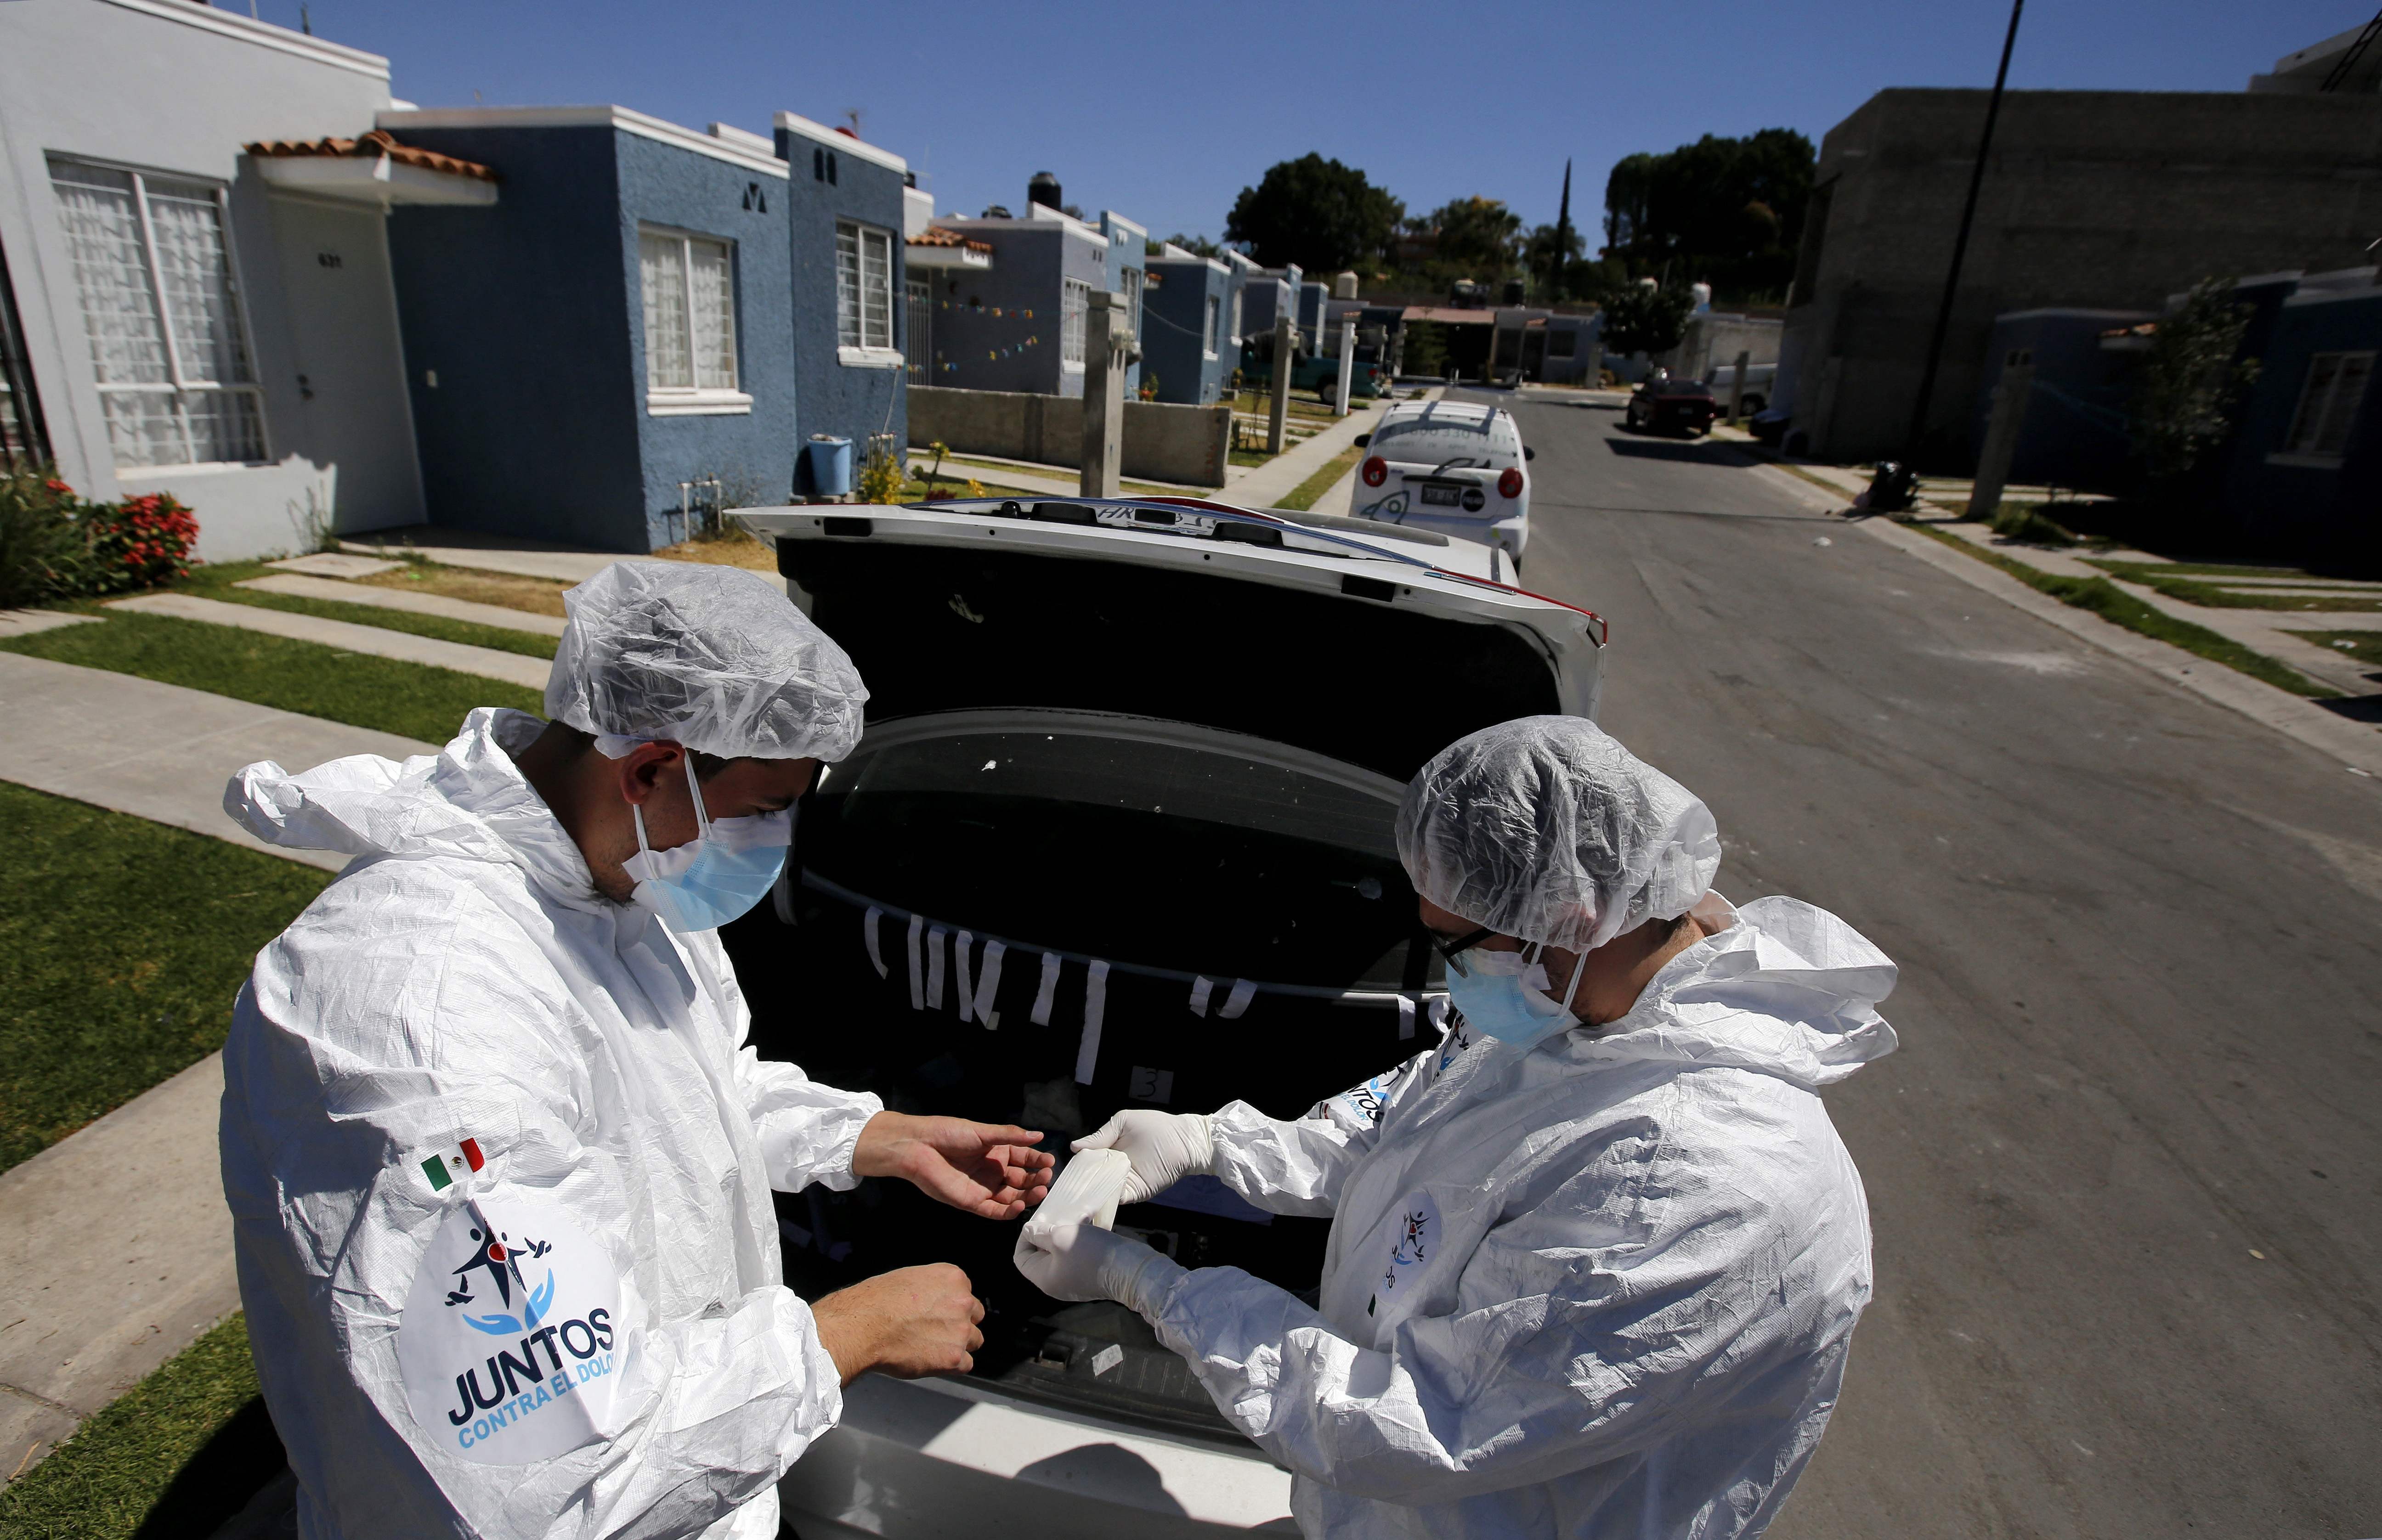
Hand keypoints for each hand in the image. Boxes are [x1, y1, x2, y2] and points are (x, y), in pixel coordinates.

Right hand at [811, 1263, 984, 1382]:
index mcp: (953, 1278)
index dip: (951, 1306)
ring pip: (974, 1340)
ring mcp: (960, 1330)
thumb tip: (933, 1300)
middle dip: (959, 1324)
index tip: (939, 1313)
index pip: (966, 1293)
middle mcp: (962, 1301)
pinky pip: (966, 1365)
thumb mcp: (907, 1278)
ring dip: (958, 1345)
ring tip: (933, 1348)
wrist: (862, 1327)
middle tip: (937, 1332)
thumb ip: (931, 1288)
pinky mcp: (953, 1357)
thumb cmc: (875, 1302)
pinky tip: (933, 1361)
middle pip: (974, 1316)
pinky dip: (952, 1366)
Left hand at [853, 1111, 1054, 1219]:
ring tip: (1040, 1191)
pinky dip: (1008, 1211)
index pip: (1024, 1158)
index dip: (1037, 1161)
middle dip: (1035, 1179)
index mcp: (996, 1152)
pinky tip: (1020, 1205)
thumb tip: (1038, 1135)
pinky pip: (994, 1211)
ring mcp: (983, 1188)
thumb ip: (1010, 1136)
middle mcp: (992, 1171)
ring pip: (1011, 1197)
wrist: (919, 1147)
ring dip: (1027, 1196)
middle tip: (1046, 1178)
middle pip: (1020, 1179)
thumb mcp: (982, 1132)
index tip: (1049, 1161)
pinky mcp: (971, 1202)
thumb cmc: (949, 1134)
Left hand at [1013, 1220, 1176, 1311]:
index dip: (1024, 1237)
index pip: (1021, 1257)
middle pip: (1040, 1255)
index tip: (1037, 1220)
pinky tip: (1087, 1224)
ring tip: (1073, 1216)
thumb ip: (1039, 1234)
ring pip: (1060, 1252)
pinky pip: (1076, 1255)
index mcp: (1044, 1279)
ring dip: (1064, 1233)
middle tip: (1055, 1215)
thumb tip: (1029, 1231)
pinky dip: (1078, 1239)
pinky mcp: (1091, 1275)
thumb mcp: (1059, 1237)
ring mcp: (1074, 1280)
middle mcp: (1056, 1283)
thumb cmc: (1090, 1253)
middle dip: (1046, 1232)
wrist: (1129, 1270)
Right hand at [1072, 1111, 1213, 1204]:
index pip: (1087, 1162)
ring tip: (1072, 1199)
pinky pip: (1116, 1199)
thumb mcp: (1123, 1122)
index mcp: (1108, 1151)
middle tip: (1062, 1192)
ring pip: (1101, 1191)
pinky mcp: (1135, 1193)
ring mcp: (1123, 1182)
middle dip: (1078, 1185)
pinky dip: (1105, 1200)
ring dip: (1089, 1194)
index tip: (1061, 1174)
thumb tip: (1074, 1147)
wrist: (1184, 1140)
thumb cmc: (1155, 1126)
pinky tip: (1092, 1200)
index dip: (1075, 1167)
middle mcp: (1113, 1168)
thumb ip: (1100, 1136)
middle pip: (1091, 1179)